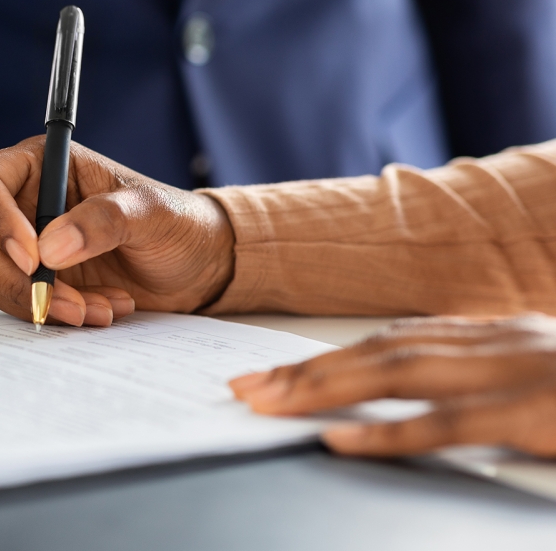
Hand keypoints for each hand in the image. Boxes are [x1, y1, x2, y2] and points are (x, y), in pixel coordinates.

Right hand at [0, 135, 234, 326]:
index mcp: (41, 165)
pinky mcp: (32, 282)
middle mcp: (21, 203)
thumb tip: (51, 247)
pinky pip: (15, 303)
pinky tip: (98, 309)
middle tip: (65, 298)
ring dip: (40, 301)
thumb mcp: (150, 213)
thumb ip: (103, 220)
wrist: (196, 267)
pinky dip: (52, 314)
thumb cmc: (176, 224)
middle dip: (16, 277)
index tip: (32, 257)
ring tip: (97, 307)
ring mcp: (22, 246)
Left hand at [229, 314, 555, 456]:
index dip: (331, 356)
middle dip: (309, 369)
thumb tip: (428, 397)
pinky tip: (338, 438)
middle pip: (382, 351)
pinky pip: (447, 423)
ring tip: (271, 403)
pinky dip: (388, 432)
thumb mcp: (547, 378)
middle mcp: (500, 343)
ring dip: (326, 387)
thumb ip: (488, 381)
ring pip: (400, 374)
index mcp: (499, 336)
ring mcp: (516, 374)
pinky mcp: (535, 413)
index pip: (396, 340)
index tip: (277, 372)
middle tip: (249, 387)